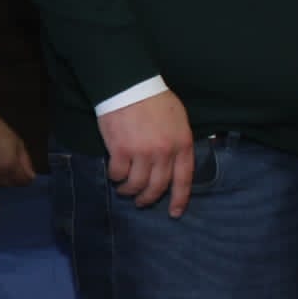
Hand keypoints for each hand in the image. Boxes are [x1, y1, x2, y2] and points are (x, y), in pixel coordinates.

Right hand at [0, 114, 35, 187]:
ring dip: (4, 180)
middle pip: (12, 184)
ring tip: (3, 168)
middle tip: (14, 167)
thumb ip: (26, 162)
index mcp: (11, 165)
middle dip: (16, 178)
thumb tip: (32, 175)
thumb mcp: (19, 144)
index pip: (24, 181)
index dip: (28, 177)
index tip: (27, 174)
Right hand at [97, 90, 194, 215]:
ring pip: (136, 184)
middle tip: (141, 201)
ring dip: (129, 191)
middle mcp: (164, 153)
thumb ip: (180, 141)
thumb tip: (176, 161)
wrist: (129, 86)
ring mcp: (142, 153)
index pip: (184, 179)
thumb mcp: (179, 120)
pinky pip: (118, 174)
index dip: (180, 199)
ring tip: (124, 189)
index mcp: (182, 144)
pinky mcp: (120, 151)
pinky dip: (115, 177)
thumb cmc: (155, 99)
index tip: (174, 213)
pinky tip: (114, 174)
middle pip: (157, 187)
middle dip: (148, 198)